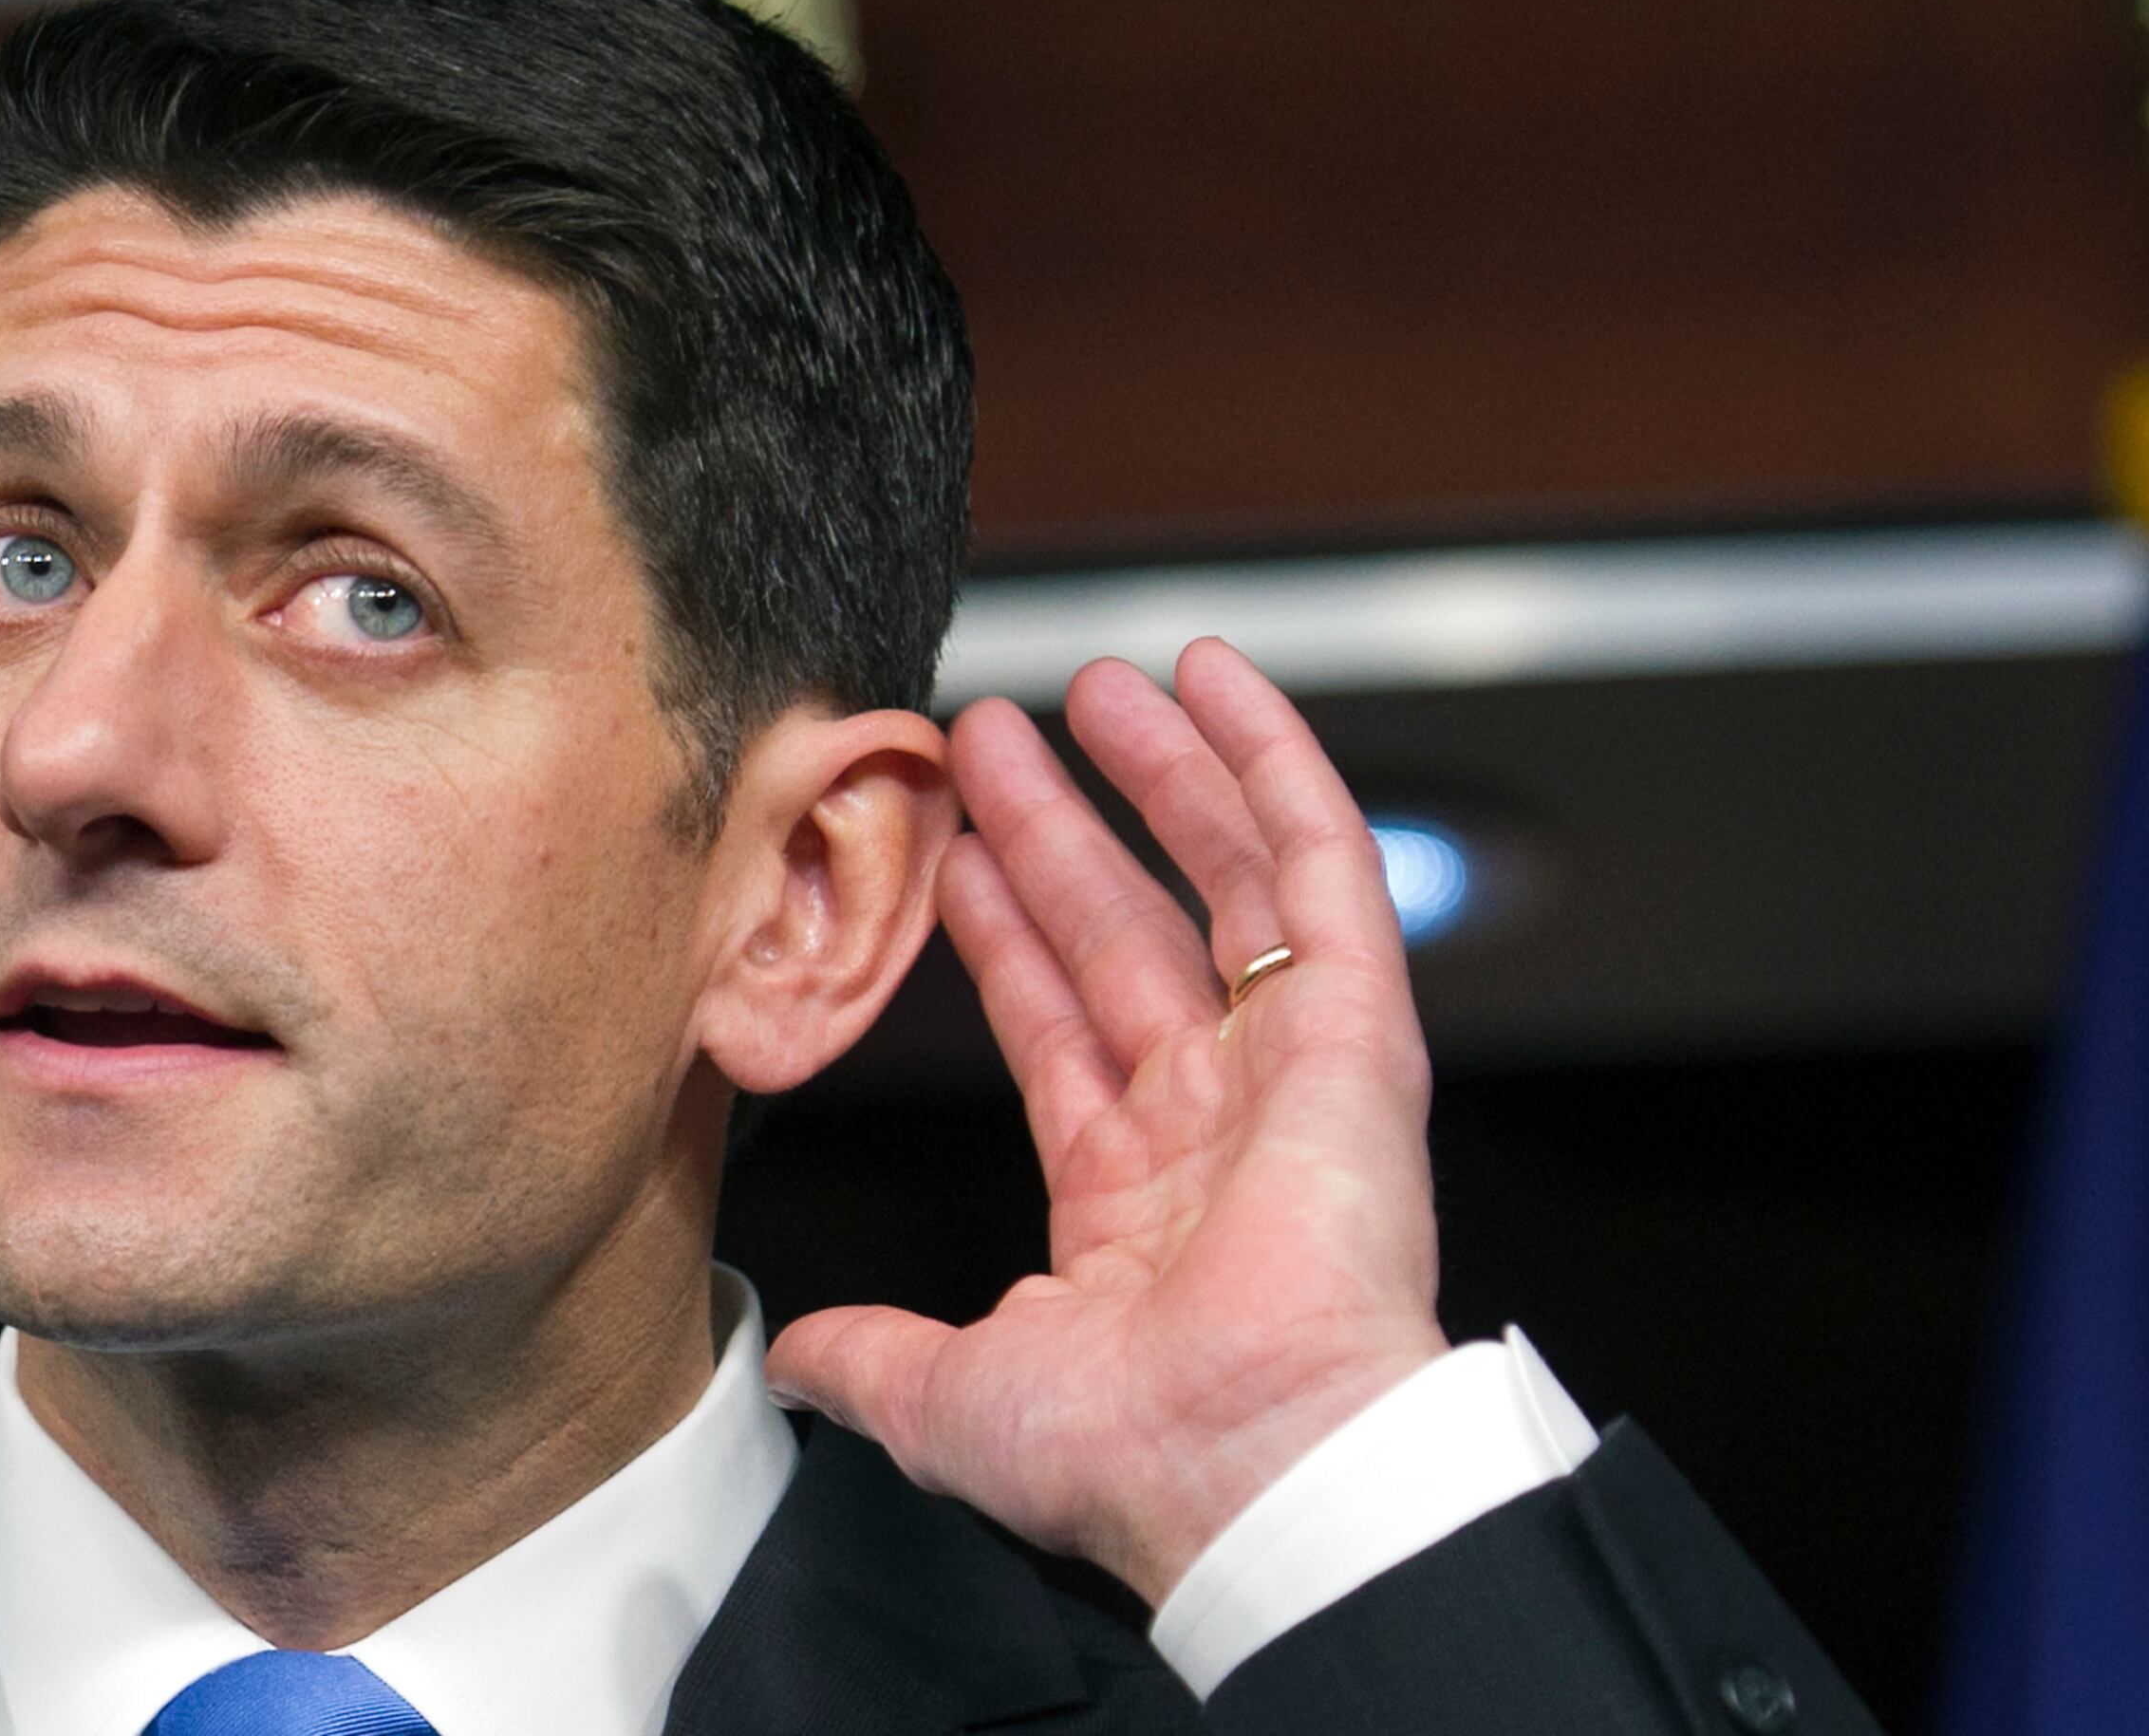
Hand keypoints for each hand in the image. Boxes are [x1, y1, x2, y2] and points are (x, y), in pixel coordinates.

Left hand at [764, 639, 1448, 1605]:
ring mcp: (1293, 1071)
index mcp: (1134, 1200)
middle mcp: (1218, 1124)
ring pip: (1224, 884)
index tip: (955, 854)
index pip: (1058, 1027)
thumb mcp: (953, 1400)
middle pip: (1129, 933)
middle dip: (1063, 829)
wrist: (1251, 1465)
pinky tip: (1221, 685)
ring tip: (1102, 683)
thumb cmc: (1133, 1457)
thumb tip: (789, 1358)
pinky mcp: (1358, 1030)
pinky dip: (1276, 768)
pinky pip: (1321, 870)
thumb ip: (872, 1357)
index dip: (1006, 937)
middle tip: (997, 735)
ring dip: (1164, 776)